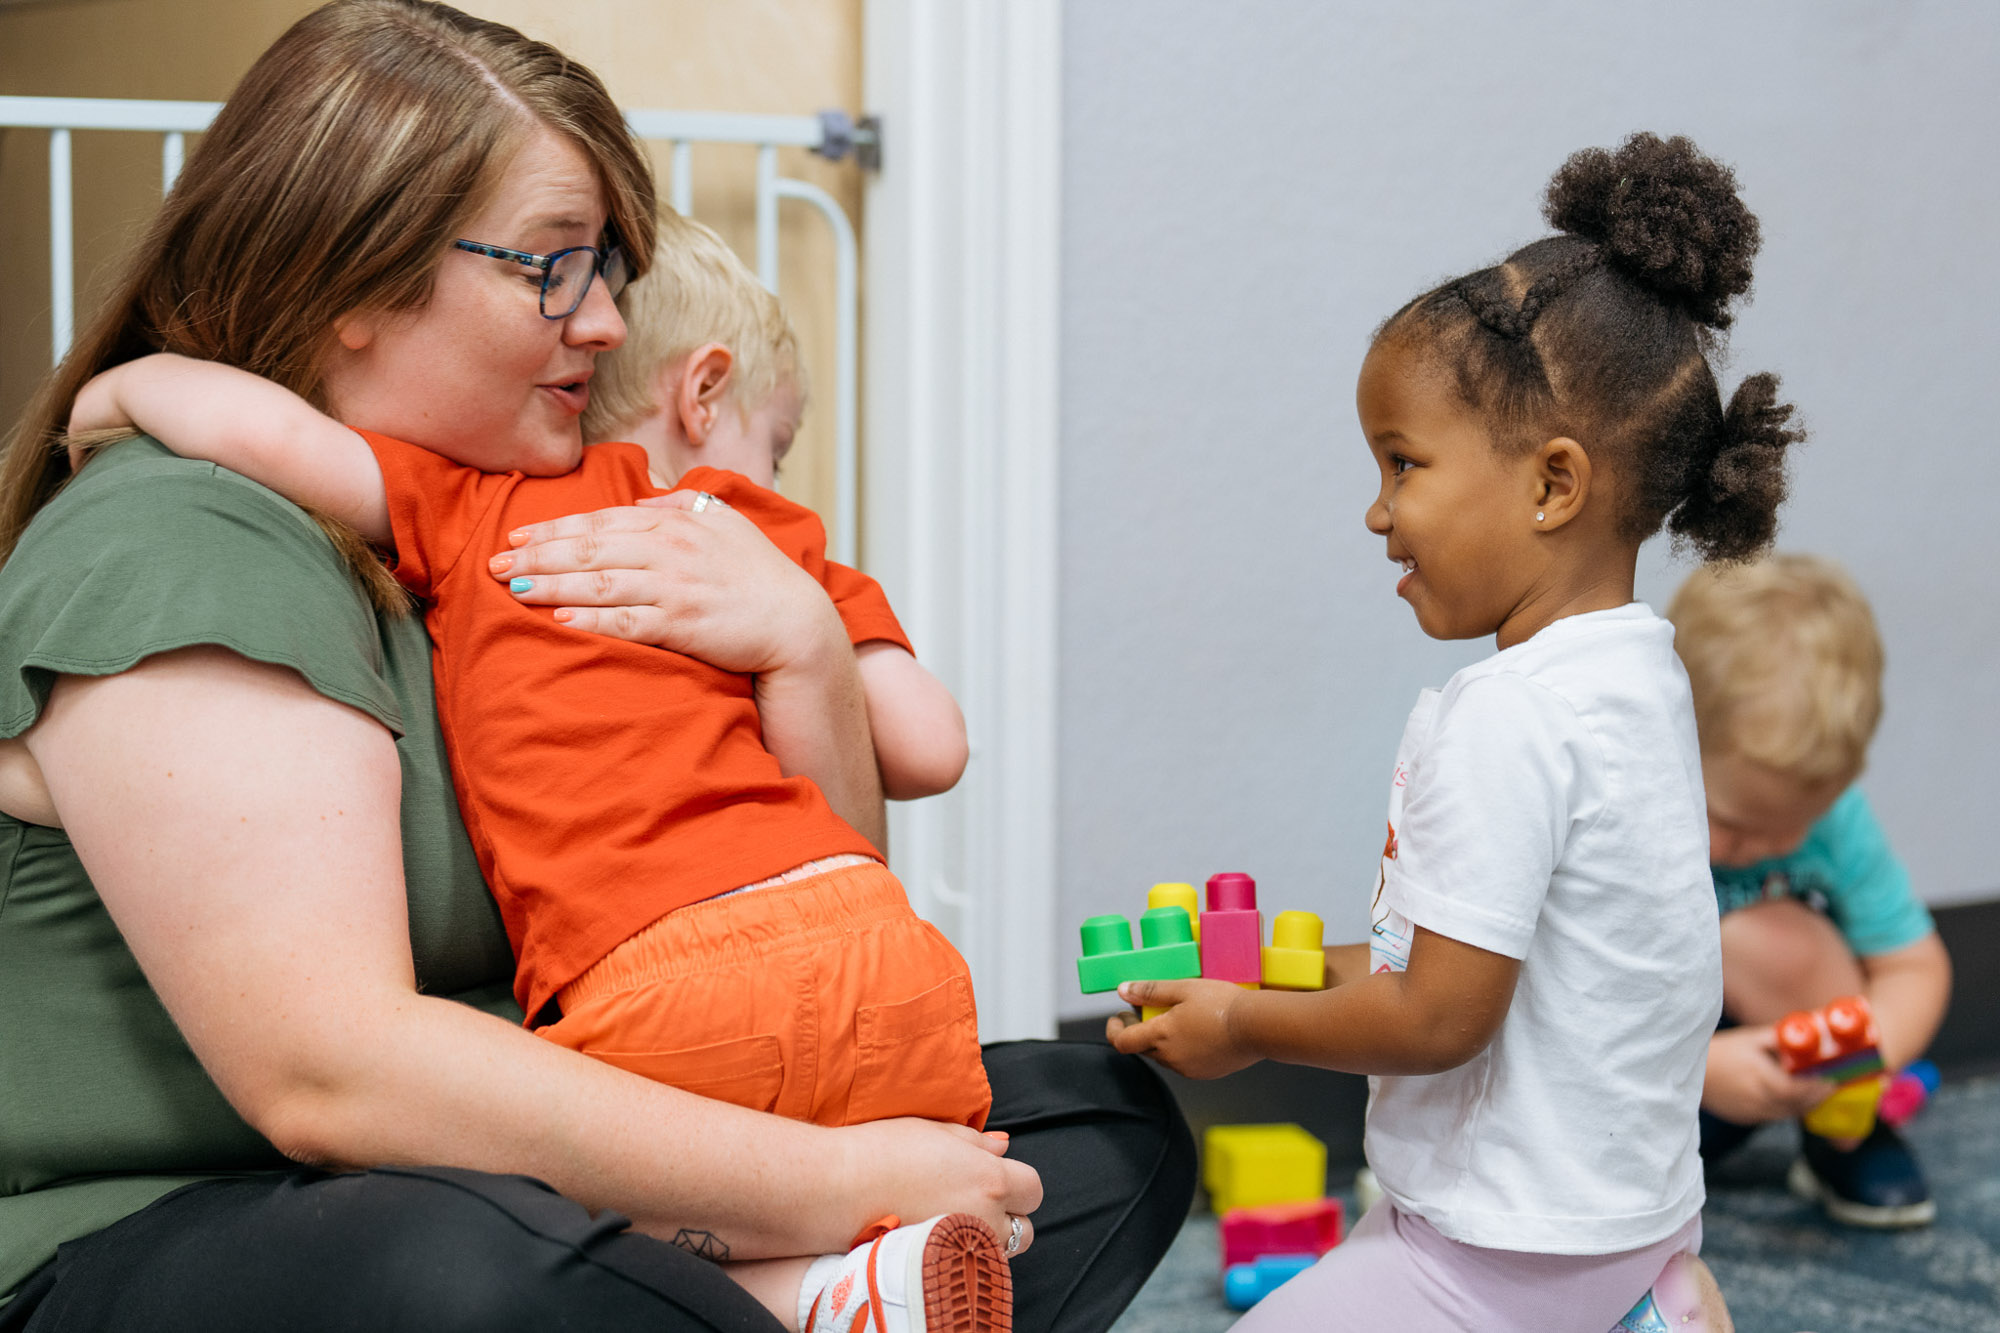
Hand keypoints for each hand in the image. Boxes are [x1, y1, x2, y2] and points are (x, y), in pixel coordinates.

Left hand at [490, 491, 842, 673]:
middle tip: (494, 565)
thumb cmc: (759, 576)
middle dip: (538, 556)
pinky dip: (593, 618)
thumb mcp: (724, 524)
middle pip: (591, 548)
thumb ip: (681, 507)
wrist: (798, 622)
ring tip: (513, 590)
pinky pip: (628, 620)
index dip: (555, 529)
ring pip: (601, 581)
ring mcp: (677, 586)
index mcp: (676, 522)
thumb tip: (645, 495)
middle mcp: (672, 548)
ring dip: (552, 584)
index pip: (602, 520)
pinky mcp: (685, 623)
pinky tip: (561, 619)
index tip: (516, 538)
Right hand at [834, 1118, 1041, 1255]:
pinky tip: (933, 1240)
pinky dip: (958, 1259)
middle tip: (976, 1204)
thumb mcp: (933, 1132)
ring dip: (985, 1241)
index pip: (1033, 1189)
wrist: (833, 1189)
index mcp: (989, 1179)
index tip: (996, 1180)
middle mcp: (984, 1218)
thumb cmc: (880, 1152)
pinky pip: (966, 1270)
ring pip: (998, 1255)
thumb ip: (975, 1143)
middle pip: (1025, 1231)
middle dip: (1010, 1219)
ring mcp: (961, 1250)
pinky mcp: (938, 1270)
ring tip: (950, 1222)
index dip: (1018, 1184)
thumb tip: (1002, 1148)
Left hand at [1104, 978, 1258, 1079]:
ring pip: (1163, 1055)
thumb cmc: (1222, 1005)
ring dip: (1162, 1039)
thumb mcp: (1183, 988)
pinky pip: (1183, 1062)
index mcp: (1160, 1036)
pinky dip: (1181, 1048)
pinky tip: (1197, 1031)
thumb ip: (1151, 991)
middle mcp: (1170, 1058)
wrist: (1257, 1027)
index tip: (1118, 1017)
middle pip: (1142, 1048)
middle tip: (1149, 1009)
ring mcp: (1187, 1069)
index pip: (1122, 1042)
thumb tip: (1124, 991)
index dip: (1115, 1030)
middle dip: (1140, 1030)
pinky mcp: (1204, 1073)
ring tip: (1178, 1017)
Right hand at [1702, 1024, 1833, 1125]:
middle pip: (1796, 1105)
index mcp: (1757, 1075)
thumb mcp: (1749, 1038)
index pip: (1795, 1089)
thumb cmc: (1720, 1050)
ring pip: (1786, 1114)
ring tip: (1815, 1094)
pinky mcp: (1744, 1118)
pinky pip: (1772, 1117)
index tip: (1831, 1081)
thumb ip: (1778, 1038)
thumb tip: (1806, 1032)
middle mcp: (1755, 1097)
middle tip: (1830, 1088)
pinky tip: (1790, 1099)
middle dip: (1816, 1098)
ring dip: (1803, 1105)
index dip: (1816, 1089)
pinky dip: (1785, 1109)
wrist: (1690, 1069)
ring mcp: (1749, 1111)